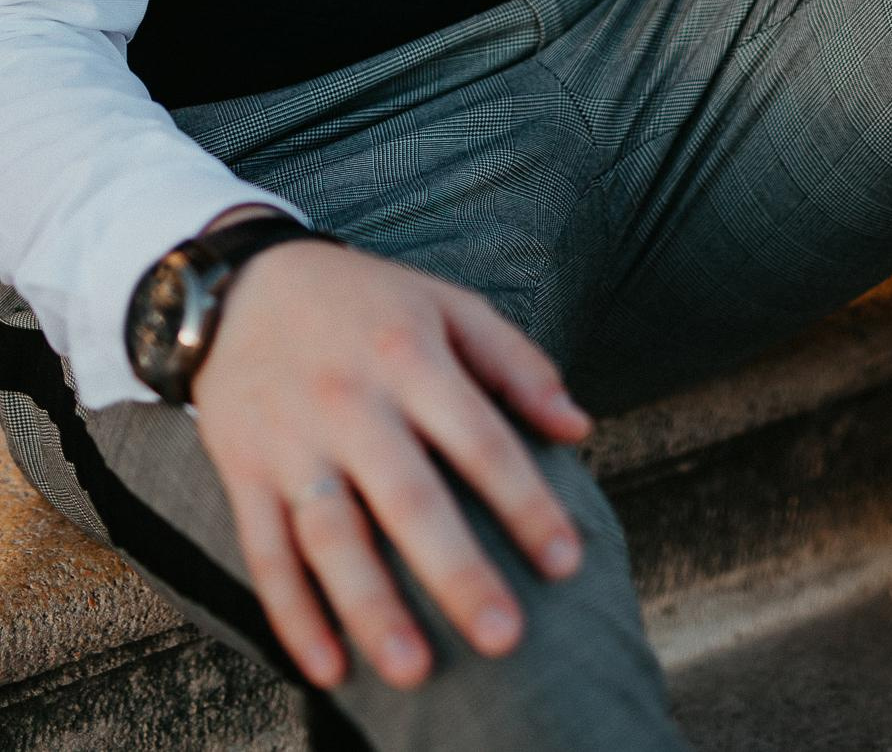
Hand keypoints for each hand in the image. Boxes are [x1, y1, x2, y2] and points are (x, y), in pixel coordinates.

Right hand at [192, 240, 591, 692]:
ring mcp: (294, 443)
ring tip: (414, 671)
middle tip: (504, 636)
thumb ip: (517, 364)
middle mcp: (351, 404)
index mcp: (410, 357)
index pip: (480, 438)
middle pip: (409, 498)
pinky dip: (293, 614)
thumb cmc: (366, 303)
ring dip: (370, 607)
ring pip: (332, 537)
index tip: (566, 561)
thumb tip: (579, 428)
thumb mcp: (448, 305)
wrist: (244, 286)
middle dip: (457, 571)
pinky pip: (267, 553)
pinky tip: (328, 667)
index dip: (525, 501)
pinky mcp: (245, 473)